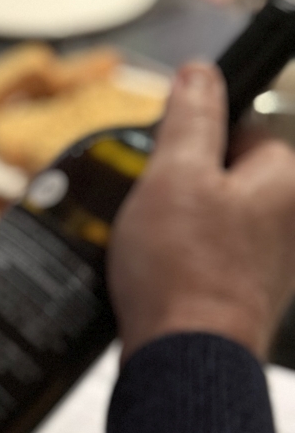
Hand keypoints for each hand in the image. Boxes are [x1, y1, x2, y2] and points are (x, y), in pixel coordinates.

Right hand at [110, 61, 294, 359]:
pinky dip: (181, 265)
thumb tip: (200, 73)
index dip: (196, 141)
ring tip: (151, 247)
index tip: (168, 161)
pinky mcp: (244, 298)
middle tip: (152, 208)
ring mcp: (270, 266)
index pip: (244, 132)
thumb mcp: (175, 173)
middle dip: (184, 188)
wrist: (185, 359)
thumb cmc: (185, 270)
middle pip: (226, 179)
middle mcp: (289, 224)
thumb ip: (191, 117)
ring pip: (214, 222)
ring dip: (178, 229)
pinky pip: (207, 262)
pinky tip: (156, 277)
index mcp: (286, 183)